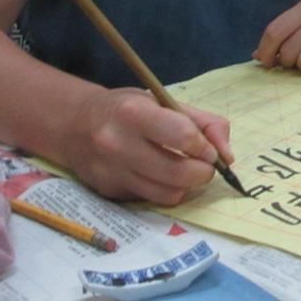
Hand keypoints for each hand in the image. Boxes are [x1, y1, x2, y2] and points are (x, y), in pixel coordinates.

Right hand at [60, 88, 231, 204]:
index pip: (184, 136)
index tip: (208, 150)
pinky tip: (158, 175)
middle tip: (204, 166)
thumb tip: (227, 156)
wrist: (73, 125)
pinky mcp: (109, 192)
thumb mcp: (162, 101)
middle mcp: (118, 143)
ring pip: (168, 194)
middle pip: (178, 173)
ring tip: (183, 170)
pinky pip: (150, 199)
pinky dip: (163, 191)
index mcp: (134, 112)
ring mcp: (111, 171)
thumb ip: (203, 122)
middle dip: (202, 173)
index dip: (205, 147)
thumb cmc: (126, 109)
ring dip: (185, 186)